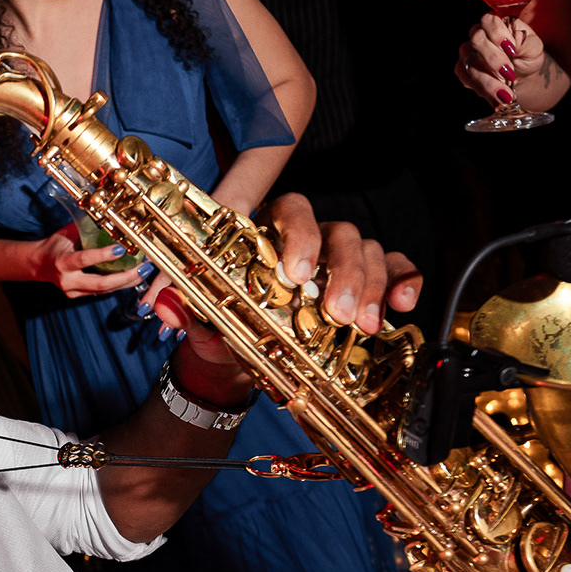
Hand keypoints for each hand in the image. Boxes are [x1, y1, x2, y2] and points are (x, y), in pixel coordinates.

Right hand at [28, 225, 149, 297]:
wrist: (38, 264)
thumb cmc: (55, 244)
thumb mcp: (67, 233)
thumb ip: (87, 226)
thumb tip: (110, 214)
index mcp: (62, 262)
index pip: (84, 259)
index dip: (103, 255)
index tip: (121, 248)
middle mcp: (67, 281)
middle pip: (101, 284)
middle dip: (126, 277)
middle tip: (144, 267)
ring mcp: (73, 292)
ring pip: (105, 291)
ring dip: (128, 282)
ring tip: (145, 271)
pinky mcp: (79, 296)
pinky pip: (103, 292)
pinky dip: (119, 284)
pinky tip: (134, 276)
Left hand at [148, 194, 419, 336]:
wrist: (238, 359)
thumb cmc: (223, 326)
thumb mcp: (203, 321)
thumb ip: (188, 310)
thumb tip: (167, 306)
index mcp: (268, 233)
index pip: (290, 212)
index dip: (299, 234)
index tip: (297, 272)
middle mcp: (308, 239)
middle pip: (338, 232)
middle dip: (343, 272)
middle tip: (337, 313)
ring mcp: (338, 259)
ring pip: (367, 250)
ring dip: (370, 285)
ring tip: (364, 325)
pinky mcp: (365, 282)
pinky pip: (395, 268)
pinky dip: (403, 281)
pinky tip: (403, 304)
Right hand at [455, 13, 546, 109]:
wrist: (522, 75)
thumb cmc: (527, 56)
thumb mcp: (534, 48)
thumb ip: (526, 43)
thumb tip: (516, 41)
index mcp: (496, 24)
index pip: (489, 21)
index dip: (497, 34)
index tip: (512, 49)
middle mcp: (478, 35)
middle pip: (477, 41)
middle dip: (493, 59)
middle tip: (510, 74)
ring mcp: (468, 53)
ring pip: (470, 64)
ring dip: (489, 81)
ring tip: (507, 94)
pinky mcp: (463, 70)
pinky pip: (467, 80)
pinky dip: (484, 92)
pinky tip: (497, 100)